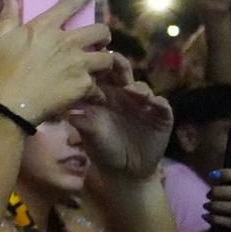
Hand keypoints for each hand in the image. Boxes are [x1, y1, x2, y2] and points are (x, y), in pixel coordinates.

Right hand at [0, 0, 113, 120]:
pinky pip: (98, 87)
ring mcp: (77, 64)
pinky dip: (94, 92)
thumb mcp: (0, 39)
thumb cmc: (0, 70)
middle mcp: (67, 42)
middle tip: (99, 42)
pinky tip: (88, 96)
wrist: (8, 105)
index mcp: (45, 27)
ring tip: (96, 69)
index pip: (70, 4)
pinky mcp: (83, 86)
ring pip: (106, 58)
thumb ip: (9, 15)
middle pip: (100, 31)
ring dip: (103, 62)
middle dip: (103, 35)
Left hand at [67, 52, 172, 178]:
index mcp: (104, 95)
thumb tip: (68, 112)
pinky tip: (152, 102)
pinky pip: (162, 105)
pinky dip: (158, 102)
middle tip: (113, 61)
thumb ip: (82, 123)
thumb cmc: (103, 149)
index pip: (101, 74)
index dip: (96, 66)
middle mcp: (124, 95)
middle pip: (122, 73)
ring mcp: (144, 104)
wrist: (125, 171)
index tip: (90, 60)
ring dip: (137, 86)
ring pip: (142, 87)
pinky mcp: (161, 116)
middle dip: (118, 65)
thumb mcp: (90, 136)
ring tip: (130, 90)